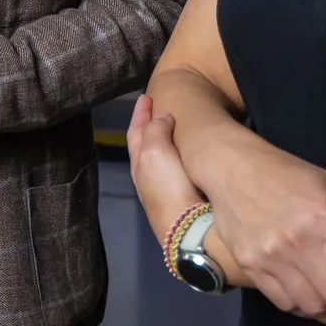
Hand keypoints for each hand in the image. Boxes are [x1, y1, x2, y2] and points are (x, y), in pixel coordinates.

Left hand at [126, 93, 202, 235]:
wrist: (188, 229)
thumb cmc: (168, 187)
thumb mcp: (155, 152)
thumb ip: (155, 131)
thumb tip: (162, 118)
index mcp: (139, 162)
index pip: (136, 131)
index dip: (140, 113)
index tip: (146, 96)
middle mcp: (147, 176)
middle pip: (145, 144)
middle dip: (150, 125)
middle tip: (159, 108)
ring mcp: (164, 190)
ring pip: (160, 157)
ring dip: (165, 140)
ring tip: (176, 127)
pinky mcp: (182, 199)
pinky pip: (176, 168)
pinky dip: (178, 155)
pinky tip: (189, 155)